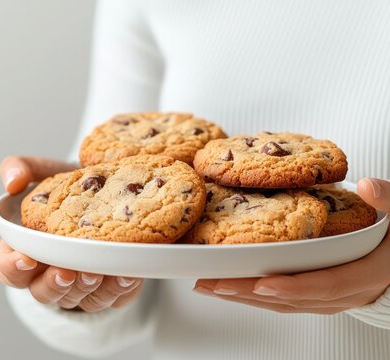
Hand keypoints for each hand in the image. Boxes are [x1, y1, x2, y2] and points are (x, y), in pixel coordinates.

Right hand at [0, 156, 143, 311]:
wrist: (111, 195)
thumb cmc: (71, 189)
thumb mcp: (46, 173)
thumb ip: (23, 168)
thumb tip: (13, 181)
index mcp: (25, 249)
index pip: (7, 269)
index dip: (12, 267)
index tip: (26, 258)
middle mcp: (49, 274)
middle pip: (43, 292)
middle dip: (55, 284)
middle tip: (68, 271)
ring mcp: (78, 288)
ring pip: (78, 299)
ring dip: (90, 289)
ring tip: (102, 271)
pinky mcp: (109, 291)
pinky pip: (112, 299)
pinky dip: (120, 289)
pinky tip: (128, 274)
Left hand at [193, 178, 389, 314]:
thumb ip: (388, 199)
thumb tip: (369, 185)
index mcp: (365, 273)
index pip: (325, 285)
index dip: (293, 287)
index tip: (261, 284)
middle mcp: (346, 292)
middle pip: (293, 299)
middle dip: (250, 293)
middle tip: (212, 283)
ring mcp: (331, 298)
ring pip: (283, 303)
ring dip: (244, 297)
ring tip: (207, 285)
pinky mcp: (318, 294)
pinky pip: (283, 300)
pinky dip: (254, 295)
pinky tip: (228, 286)